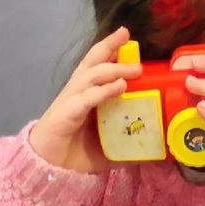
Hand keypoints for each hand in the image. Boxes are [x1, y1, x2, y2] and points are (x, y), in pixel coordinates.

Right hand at [29, 27, 142, 172]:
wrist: (49, 171)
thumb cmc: (77, 154)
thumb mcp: (110, 146)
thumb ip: (129, 143)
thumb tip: (155, 149)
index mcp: (86, 94)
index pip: (98, 65)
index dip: (110, 49)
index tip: (126, 36)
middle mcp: (77, 92)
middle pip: (92, 61)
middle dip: (108, 46)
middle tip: (125, 34)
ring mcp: (70, 101)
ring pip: (90, 76)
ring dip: (113, 69)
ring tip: (135, 69)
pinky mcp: (66, 114)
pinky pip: (86, 98)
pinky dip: (103, 91)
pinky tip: (119, 87)